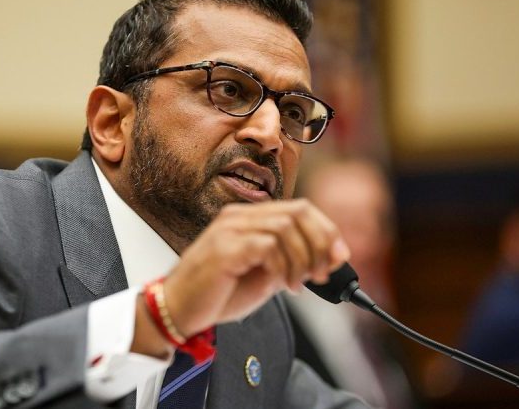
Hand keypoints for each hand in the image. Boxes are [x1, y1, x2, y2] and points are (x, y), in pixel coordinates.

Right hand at [162, 198, 349, 337]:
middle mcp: (239, 217)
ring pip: (286, 228)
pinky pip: (268, 246)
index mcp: (248, 219)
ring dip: (302, 259)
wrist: (180, 309)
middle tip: (323, 273)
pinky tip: (283, 285)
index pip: (299, 209)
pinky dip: (284, 267)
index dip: (326, 231)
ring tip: (298, 284)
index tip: (339, 256)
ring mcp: (230, 230)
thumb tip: (323, 258)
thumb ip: (288, 261)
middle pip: (298, 212)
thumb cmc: (217, 293)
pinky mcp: (225, 248)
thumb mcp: (263, 276)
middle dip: (321, 242)